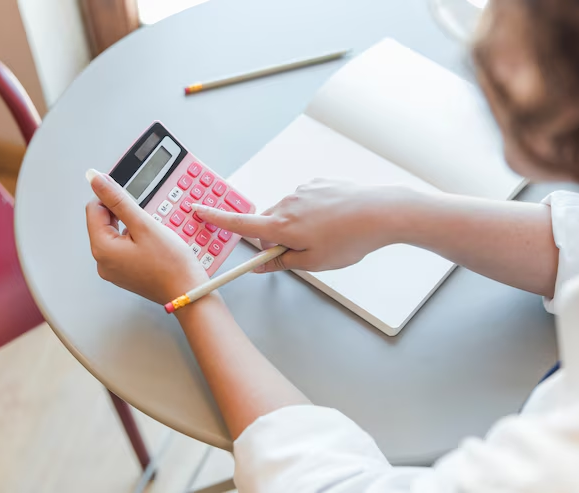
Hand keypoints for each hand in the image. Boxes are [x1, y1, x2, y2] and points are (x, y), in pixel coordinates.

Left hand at [85, 169, 208, 303]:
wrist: (188, 291)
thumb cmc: (171, 265)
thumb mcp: (144, 225)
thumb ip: (118, 200)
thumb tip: (97, 181)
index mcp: (102, 249)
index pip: (94, 209)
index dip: (111, 197)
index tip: (129, 194)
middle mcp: (103, 262)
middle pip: (103, 222)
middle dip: (122, 213)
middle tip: (145, 216)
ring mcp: (114, 270)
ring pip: (114, 234)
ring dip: (130, 225)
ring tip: (152, 232)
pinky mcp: (125, 273)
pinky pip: (123, 248)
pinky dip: (135, 239)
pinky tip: (151, 243)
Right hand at [192, 179, 418, 272]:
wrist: (381, 212)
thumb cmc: (350, 240)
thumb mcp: (315, 263)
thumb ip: (284, 262)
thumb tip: (264, 264)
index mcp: (282, 226)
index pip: (239, 223)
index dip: (215, 218)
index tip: (197, 210)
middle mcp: (287, 203)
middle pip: (267, 222)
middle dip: (276, 237)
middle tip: (302, 251)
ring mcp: (303, 190)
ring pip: (287, 212)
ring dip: (297, 224)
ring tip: (327, 235)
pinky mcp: (317, 183)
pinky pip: (305, 200)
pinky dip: (312, 212)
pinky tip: (333, 220)